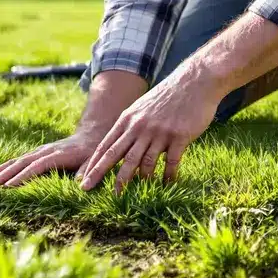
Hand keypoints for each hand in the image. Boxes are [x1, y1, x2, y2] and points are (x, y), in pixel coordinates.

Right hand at [0, 131, 103, 187]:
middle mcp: (44, 152)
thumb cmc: (92, 153)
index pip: (36, 167)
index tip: (8, 186)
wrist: (89, 136)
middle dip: (3, 175)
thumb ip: (88, 172)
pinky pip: (16, 162)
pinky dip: (3, 169)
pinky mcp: (35, 154)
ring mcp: (38, 152)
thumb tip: (82, 185)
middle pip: (20, 163)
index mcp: (57, 155)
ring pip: (15, 161)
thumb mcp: (94, 161)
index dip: (22, 176)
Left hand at [78, 65, 220, 193]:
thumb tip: (120, 146)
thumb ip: (130, 126)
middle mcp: (140, 127)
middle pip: (118, 156)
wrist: (194, 82)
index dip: (93, 164)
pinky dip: (168, 176)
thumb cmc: (167, 97)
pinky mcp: (179, 136)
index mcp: (128, 119)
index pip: (106, 145)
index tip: (83, 179)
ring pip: (143, 163)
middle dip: (101, 174)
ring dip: (137, 181)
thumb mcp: (142, 108)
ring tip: (131, 195)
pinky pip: (171, 162)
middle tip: (89, 189)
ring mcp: (159, 132)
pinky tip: (167, 184)